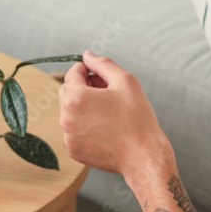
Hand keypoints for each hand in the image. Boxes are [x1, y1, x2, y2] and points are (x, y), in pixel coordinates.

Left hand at [58, 52, 173, 179]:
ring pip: (69, 112)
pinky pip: (73, 130)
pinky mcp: (73, 150)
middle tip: (106, 91)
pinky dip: (84, 125)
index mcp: (76, 98)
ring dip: (83, 106)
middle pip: (67, 92)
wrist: (144, 156)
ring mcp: (68, 136)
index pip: (72, 74)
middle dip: (83, 87)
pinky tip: (104, 128)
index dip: (85, 69)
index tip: (98, 72)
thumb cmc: (137, 119)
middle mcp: (66, 118)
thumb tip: (87, 55)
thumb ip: (103, 65)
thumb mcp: (126, 82)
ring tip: (108, 111)